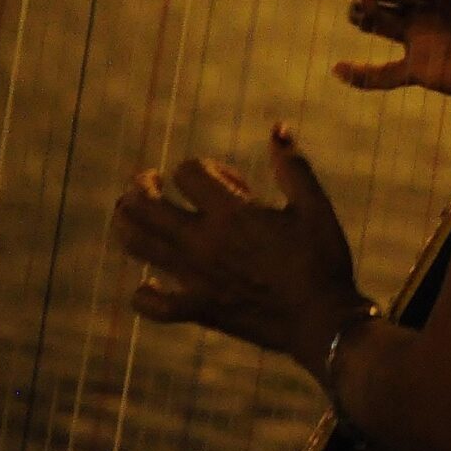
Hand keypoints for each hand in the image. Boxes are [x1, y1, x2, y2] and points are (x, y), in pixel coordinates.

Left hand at [110, 125, 370, 372]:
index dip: (204, 167)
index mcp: (232, 214)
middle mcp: (205, 244)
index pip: (187, 172)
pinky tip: (147, 284)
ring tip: (132, 215)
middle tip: (149, 181)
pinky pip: (154, 306)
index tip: (231, 182)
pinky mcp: (200, 309)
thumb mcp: (314, 206)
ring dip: (127, 224)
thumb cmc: (323, 260)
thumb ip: (292, 165)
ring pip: (138, 247)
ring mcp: (197, 279)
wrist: (322, 322)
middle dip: (141, 186)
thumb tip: (277, 127)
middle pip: (145, 206)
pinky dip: (144, 294)